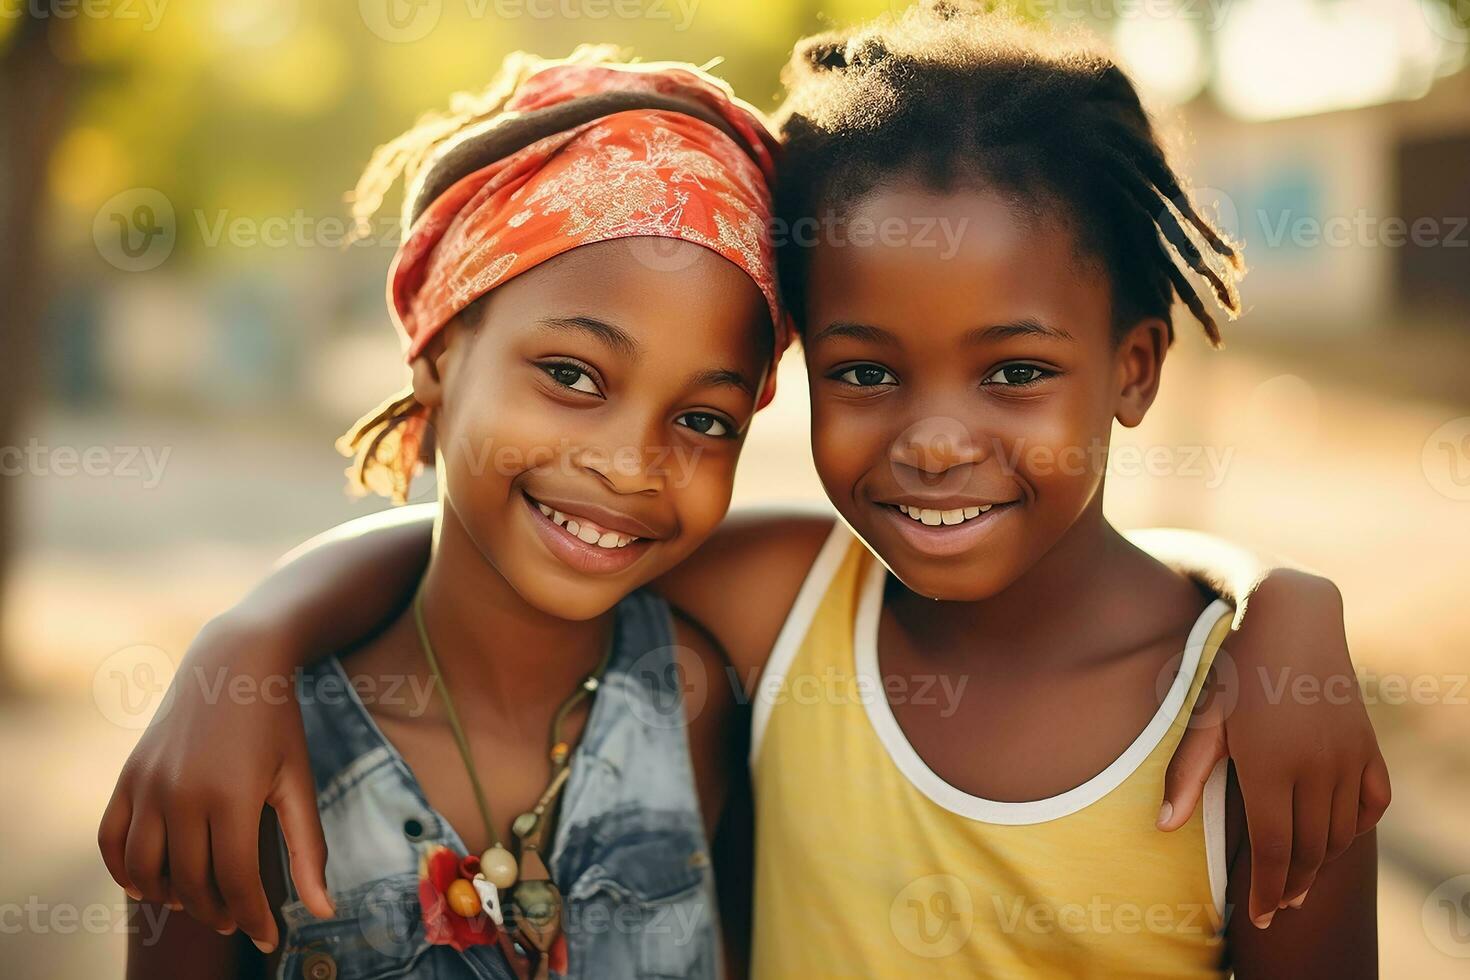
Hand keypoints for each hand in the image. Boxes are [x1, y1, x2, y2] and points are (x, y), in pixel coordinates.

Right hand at [98, 614, 334, 951]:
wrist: (234, 662)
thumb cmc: (277, 724)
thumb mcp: (299, 781)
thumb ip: (308, 849)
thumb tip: (323, 912)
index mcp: (231, 796)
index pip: (236, 882)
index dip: (254, 917)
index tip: (268, 938)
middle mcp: (181, 793)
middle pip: (192, 882)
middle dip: (218, 910)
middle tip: (239, 918)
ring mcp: (147, 784)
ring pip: (147, 870)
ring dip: (172, 897)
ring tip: (201, 900)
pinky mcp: (128, 775)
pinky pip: (111, 841)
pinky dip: (125, 872)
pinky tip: (152, 884)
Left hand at [1157, 571, 1388, 927]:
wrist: (1292, 619)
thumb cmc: (1237, 669)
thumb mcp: (1204, 718)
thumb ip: (1185, 775)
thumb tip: (1162, 826)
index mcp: (1270, 767)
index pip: (1277, 851)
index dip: (1270, 890)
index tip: (1261, 917)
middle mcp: (1316, 769)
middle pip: (1311, 849)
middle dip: (1294, 886)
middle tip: (1278, 909)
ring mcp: (1348, 757)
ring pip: (1341, 832)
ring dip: (1322, 863)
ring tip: (1300, 882)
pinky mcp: (1367, 745)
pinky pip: (1372, 802)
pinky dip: (1356, 828)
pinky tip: (1337, 837)